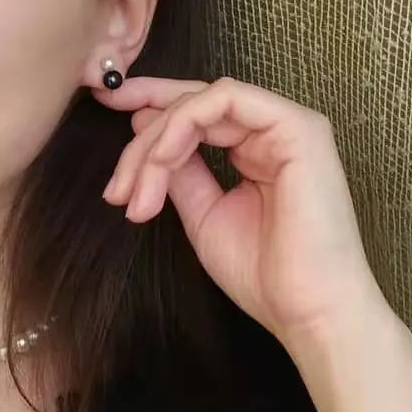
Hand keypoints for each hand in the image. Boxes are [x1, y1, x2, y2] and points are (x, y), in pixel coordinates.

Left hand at [94, 75, 391, 352]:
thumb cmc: (263, 275)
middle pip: (193, 103)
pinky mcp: (297, 127)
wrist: (307, 312)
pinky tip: (161, 162)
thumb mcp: (202, 213)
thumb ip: (177, 170)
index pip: (198, 111)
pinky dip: (182, 125)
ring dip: (157, 141)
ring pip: (202, 100)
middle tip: (116, 186)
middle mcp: (274, 130)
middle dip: (141, 137)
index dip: (150, 104)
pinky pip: (225, 99)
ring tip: (135, 191)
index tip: (105, 108)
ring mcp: (289, 124)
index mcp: (257, 148)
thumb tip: (145, 127)